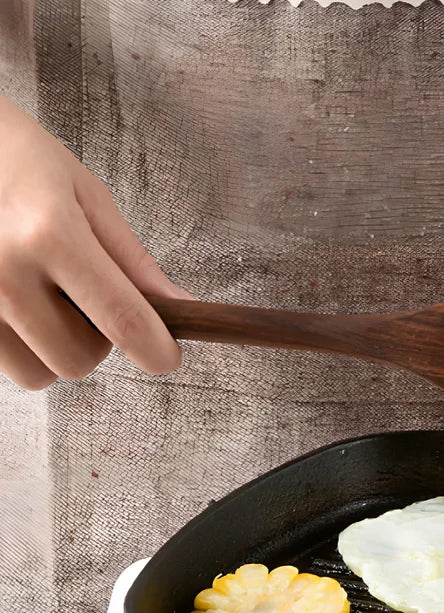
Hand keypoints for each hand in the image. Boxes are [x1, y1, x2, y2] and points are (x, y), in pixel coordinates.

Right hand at [0, 95, 188, 389]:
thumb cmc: (17, 160)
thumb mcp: (85, 194)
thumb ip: (132, 260)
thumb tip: (179, 308)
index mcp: (49, 234)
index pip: (123, 319)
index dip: (155, 350)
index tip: (165, 356)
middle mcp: (3, 271)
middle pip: (78, 359)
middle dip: (94, 341)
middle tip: (82, 299)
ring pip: (38, 374)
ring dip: (51, 348)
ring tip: (41, 297)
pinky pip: (3, 364)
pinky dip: (18, 345)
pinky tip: (13, 302)